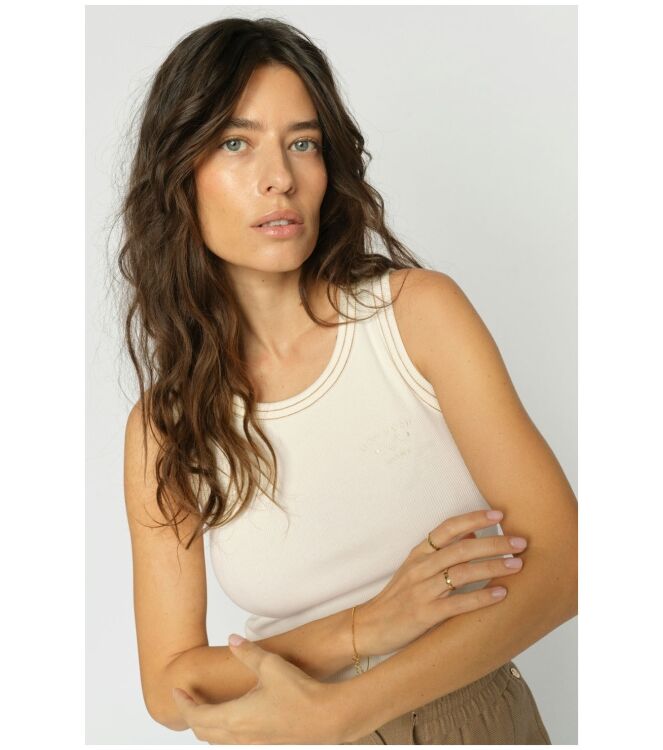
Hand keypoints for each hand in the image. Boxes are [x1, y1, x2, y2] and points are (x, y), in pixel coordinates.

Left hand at [171, 635, 346, 743]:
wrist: (326, 719)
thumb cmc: (299, 695)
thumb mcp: (271, 666)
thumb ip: (248, 652)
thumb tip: (233, 640)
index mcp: (234, 718)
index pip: (196, 715)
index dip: (183, 703)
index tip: (177, 691)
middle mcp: (239, 737)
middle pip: (203, 732)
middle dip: (191, 715)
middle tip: (187, 698)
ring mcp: (252, 744)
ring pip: (218, 740)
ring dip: (207, 725)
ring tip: (207, 706)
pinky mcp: (265, 744)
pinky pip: (234, 742)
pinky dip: (224, 731)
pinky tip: (234, 715)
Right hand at [355, 509, 525, 656]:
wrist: (371, 625)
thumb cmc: (398, 597)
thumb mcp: (415, 568)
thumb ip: (440, 552)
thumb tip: (472, 535)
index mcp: (419, 553)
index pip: (448, 528)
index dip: (474, 519)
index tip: (499, 515)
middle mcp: (420, 567)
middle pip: (462, 548)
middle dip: (495, 543)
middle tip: (521, 542)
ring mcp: (421, 590)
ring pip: (462, 572)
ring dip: (493, 567)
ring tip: (517, 565)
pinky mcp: (424, 614)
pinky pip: (457, 603)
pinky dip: (480, 597)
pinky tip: (500, 594)